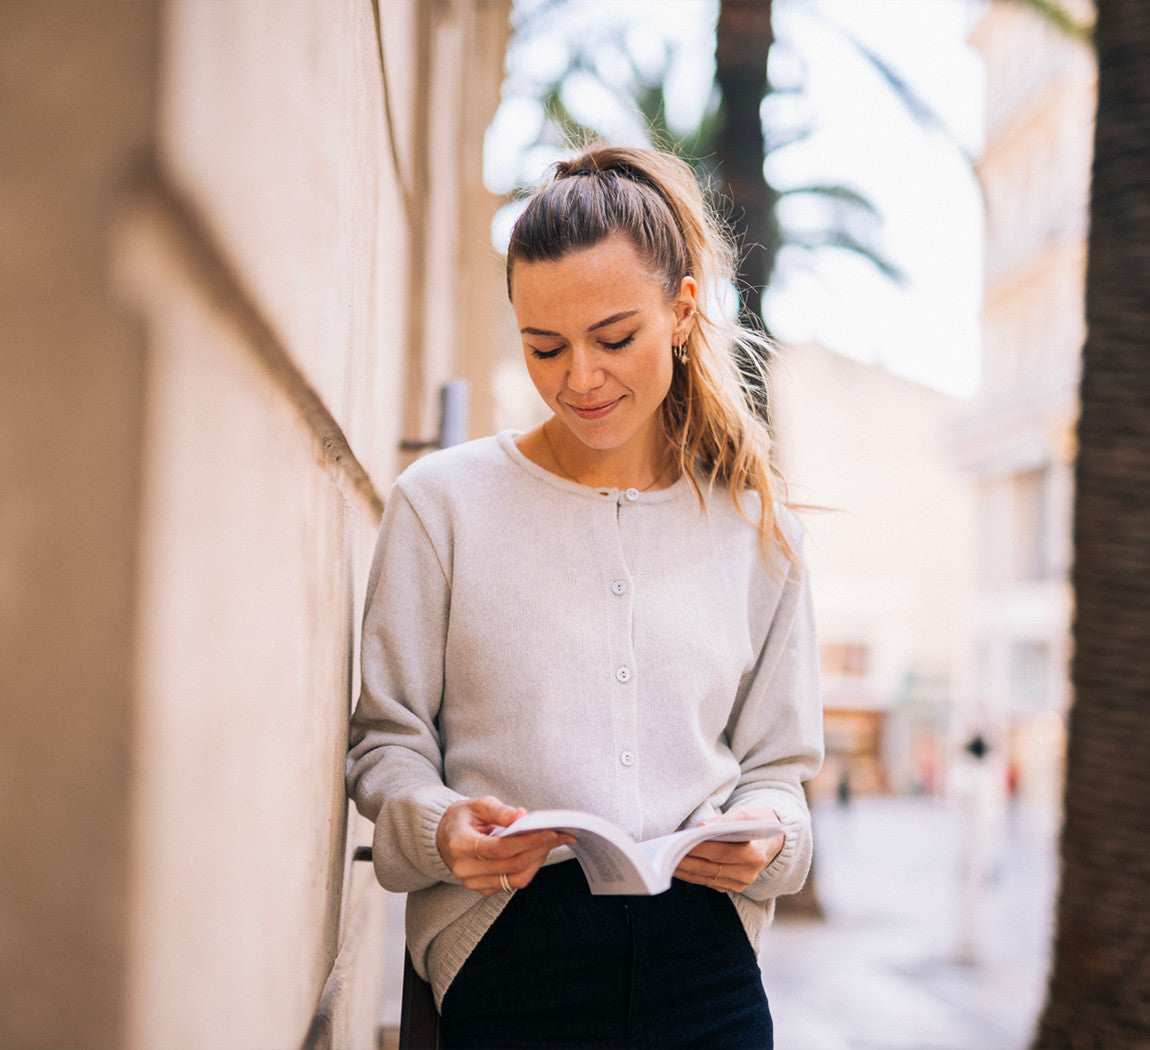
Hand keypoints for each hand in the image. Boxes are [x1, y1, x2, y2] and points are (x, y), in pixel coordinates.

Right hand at [436, 796, 574, 895]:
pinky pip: (511, 884)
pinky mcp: (481, 890)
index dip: (528, 841)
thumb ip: (500, 811)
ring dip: (537, 862)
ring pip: (515, 879)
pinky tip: (536, 853)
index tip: (550, 832)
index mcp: (460, 844)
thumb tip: (523, 816)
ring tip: (550, 844)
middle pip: (511, 865)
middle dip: (538, 850)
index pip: (500, 848)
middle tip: (558, 836)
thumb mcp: (478, 805)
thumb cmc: (463, 818)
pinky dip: (528, 869)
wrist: (443, 837)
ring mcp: (472, 883)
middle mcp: (465, 869)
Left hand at [673, 805, 784, 893]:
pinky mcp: (731, 887)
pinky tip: (676, 866)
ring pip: (705, 877)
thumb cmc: (756, 821)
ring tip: (665, 859)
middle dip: (684, 858)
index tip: (677, 840)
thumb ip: (725, 821)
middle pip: (709, 866)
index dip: (697, 846)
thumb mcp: (745, 814)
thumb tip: (701, 828)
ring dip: (683, 869)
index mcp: (754, 854)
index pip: (719, 851)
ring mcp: (740, 884)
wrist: (771, 839)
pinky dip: (690, 875)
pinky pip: (706, 882)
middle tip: (664, 851)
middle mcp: (748, 874)